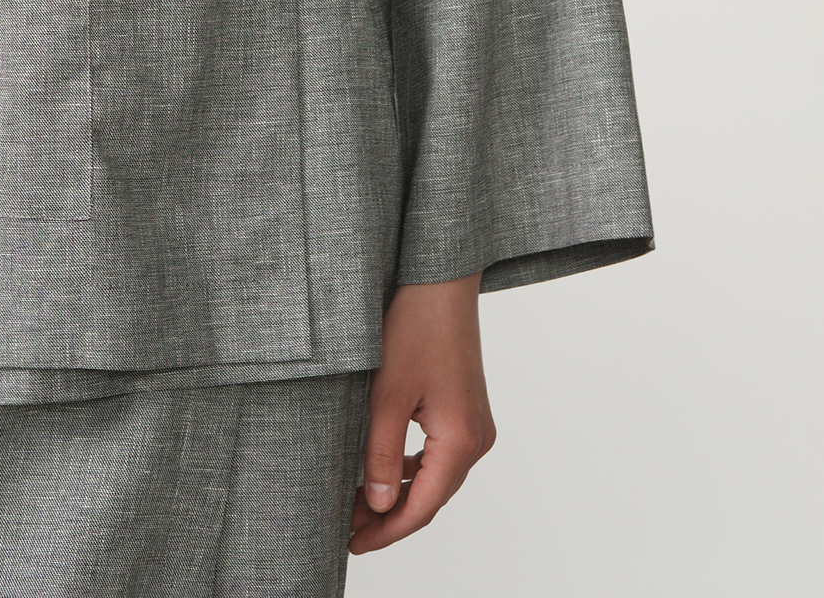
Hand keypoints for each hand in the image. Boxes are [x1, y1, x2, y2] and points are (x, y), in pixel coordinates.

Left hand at [349, 271, 494, 552]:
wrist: (441, 280)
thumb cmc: (416, 327)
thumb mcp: (387, 394)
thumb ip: (380, 454)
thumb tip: (377, 505)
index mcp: (462, 441)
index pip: (421, 507)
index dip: (386, 531)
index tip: (351, 543)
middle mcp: (477, 439)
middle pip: (430, 497)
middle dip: (388, 516)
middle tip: (346, 527)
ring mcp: (475, 425)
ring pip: (433, 477)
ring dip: (397, 493)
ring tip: (355, 503)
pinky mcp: (466, 410)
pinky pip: (438, 455)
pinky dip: (408, 469)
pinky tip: (380, 470)